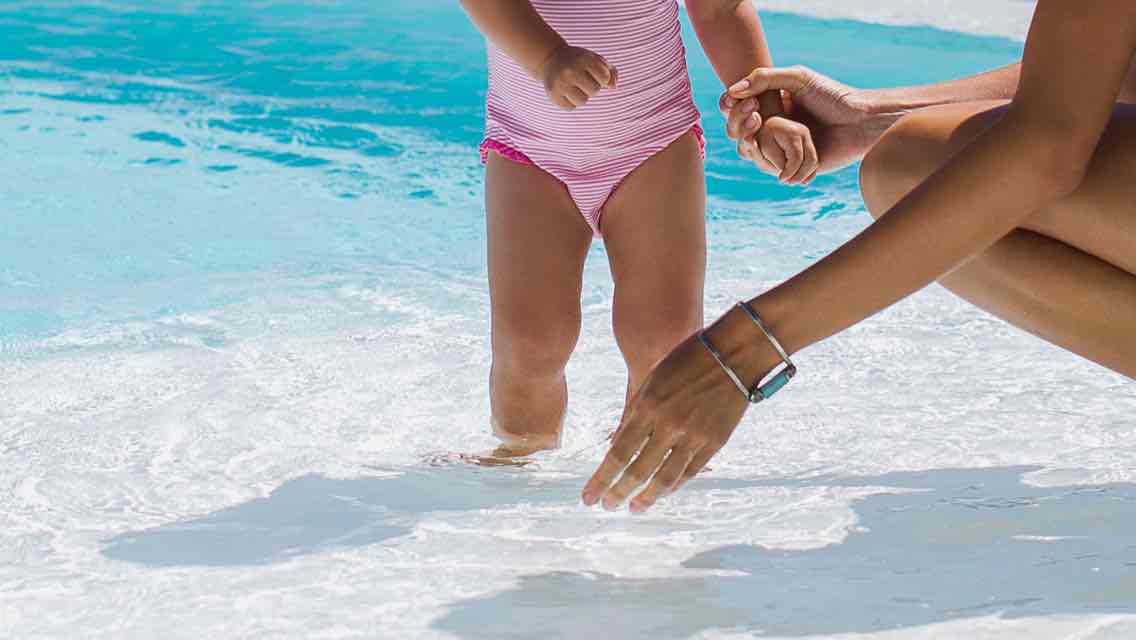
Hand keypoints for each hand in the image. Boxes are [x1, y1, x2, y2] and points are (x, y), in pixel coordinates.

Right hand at [538, 44, 617, 109]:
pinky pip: (570, 107)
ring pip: (583, 101)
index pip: (605, 78)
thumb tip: (613, 87)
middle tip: (581, 79)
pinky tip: (565, 91)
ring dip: (581, 96)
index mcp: (584, 59)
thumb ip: (610, 71)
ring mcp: (560, 83)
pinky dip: (570, 102)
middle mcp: (571, 70)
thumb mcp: (595, 59)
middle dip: (591, 87)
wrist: (550, 58)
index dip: (601, 78)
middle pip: (594, 91)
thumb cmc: (578, 60)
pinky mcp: (552, 95)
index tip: (593, 73)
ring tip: (574, 86)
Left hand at [582, 308, 780, 512]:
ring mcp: (694, 435)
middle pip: (637, 471)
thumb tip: (617, 442)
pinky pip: (690, 472)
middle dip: (618, 493)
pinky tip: (661, 493)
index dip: (602, 479)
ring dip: (646, 498)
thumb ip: (635, 411)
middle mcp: (669, 425)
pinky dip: (673, 485)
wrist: (734, 352)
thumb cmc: (687, 358)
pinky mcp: (715, 441)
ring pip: (665, 479)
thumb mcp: (652, 378)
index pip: (618, 454)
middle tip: (607, 507)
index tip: (588, 497)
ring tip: (633, 509)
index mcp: (648, 406)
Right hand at [720, 66, 882, 173]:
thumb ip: (764, 78)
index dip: (729, 107)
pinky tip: (769, 145)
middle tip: (755, 115)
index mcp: (770, 105)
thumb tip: (732, 90)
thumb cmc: (832, 96)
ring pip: (749, 152)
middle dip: (738, 124)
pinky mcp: (791, 167)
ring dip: (749, 144)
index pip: (737, 108)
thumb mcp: (798, 78)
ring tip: (758, 133)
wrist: (860, 123)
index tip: (733, 102)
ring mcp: (780, 148)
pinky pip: (769, 168)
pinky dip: (768, 159)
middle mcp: (771, 127)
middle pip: (737, 131)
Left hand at [748, 115, 818, 184]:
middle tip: (788, 183)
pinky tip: (802, 181)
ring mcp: (807, 136)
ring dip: (805, 175)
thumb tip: (786, 174)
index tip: (780, 179)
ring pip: (814, 161)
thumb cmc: (760, 143)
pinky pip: (814, 160)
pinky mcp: (808, 142)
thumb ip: (775, 163)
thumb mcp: (762, 152)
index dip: (790, 172)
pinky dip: (809, 172)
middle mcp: (802, 131)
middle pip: (810, 160)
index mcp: (790, 132)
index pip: (796, 157)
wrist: (763, 131)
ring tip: (792, 181)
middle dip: (800, 175)